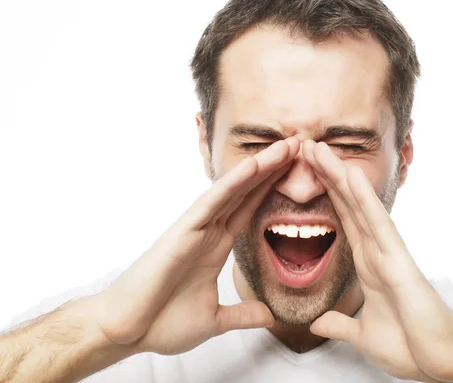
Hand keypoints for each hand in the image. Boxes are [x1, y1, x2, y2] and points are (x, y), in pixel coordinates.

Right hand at [92, 138, 299, 354]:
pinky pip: (212, 203)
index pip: (251, 209)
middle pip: (247, 192)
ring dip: (260, 167)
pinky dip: (233, 183)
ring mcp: (196, 228)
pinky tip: (253, 166)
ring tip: (287, 146)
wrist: (127, 332)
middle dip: (274, 169)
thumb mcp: (215, 319)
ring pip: (234, 190)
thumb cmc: (161, 322)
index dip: (273, 189)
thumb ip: (242, 314)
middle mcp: (209, 231)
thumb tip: (269, 316)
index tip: (298, 172)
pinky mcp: (182, 232)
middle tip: (300, 145)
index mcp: (217, 246)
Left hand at [303, 140, 452, 382]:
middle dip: (326, 176)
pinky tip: (350, 175)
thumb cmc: (411, 347)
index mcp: (368, 266)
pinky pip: (378, 225)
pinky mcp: (399, 262)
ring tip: (319, 149)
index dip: (325, 196)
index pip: (342, 221)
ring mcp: (388, 253)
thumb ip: (340, 324)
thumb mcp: (363, 336)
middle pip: (347, 206)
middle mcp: (376, 253)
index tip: (306, 174)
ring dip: (339, 177)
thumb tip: (318, 323)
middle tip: (306, 147)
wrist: (442, 363)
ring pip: (359, 207)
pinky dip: (364, 198)